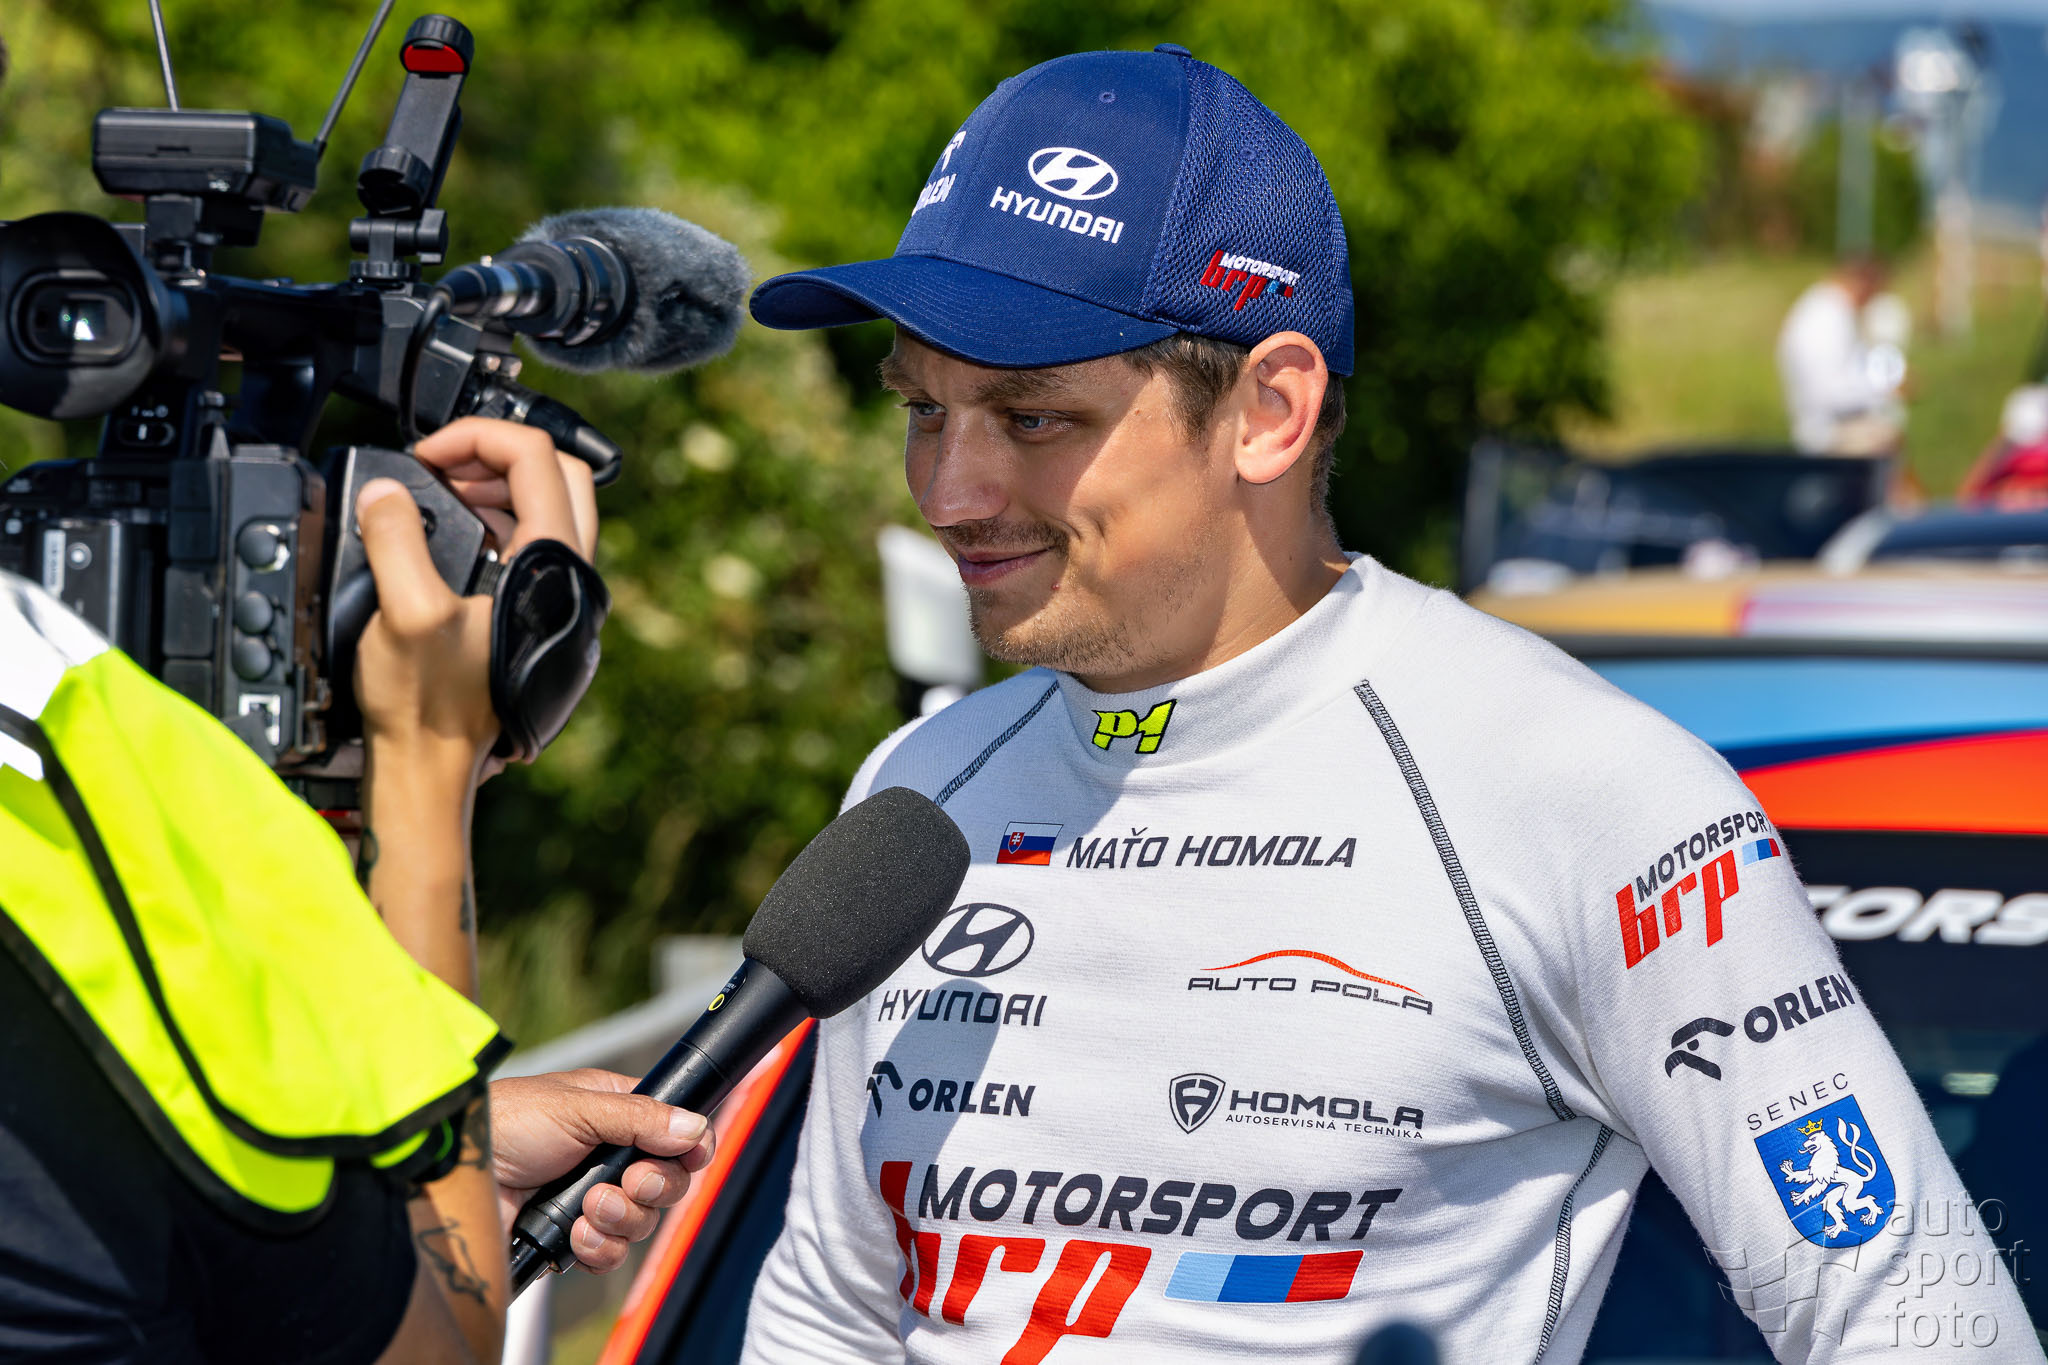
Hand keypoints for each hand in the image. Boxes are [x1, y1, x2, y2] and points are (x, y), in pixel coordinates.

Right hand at [354, 417, 599, 773]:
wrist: (436, 768)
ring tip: (440, 494)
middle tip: (442, 466)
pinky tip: (453, 536)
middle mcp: (574, 577)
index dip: (475, 437)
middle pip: (560, 472)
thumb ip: (395, 539)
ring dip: (496, 486)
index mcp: (554, 565)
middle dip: (497, 453)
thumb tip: (387, 492)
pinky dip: (499, 521)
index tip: (427, 455)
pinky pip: (535, 543)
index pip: (535, 456)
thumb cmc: (428, 704)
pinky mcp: (545, 614)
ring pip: (552, 506)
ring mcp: (564, 597)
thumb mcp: (403, 610)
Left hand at [490, 1069, 715, 1273]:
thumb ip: (641, 1119)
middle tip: (626, 1182)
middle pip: (667, 1184)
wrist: (456, 1176)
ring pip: (641, 1223)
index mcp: (617, 1114)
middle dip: (651, 1188)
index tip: (687, 1156)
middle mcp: (609, 1158)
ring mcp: (590, 1199)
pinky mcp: (571, 1236)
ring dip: (620, 1218)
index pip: (677, 1134)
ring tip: (587, 1207)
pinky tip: (574, 1234)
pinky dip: (598, 1247)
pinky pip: (610, 1253)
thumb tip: (695, 1128)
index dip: (689, 1148)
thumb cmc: (507, 1123)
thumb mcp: (578, 1108)